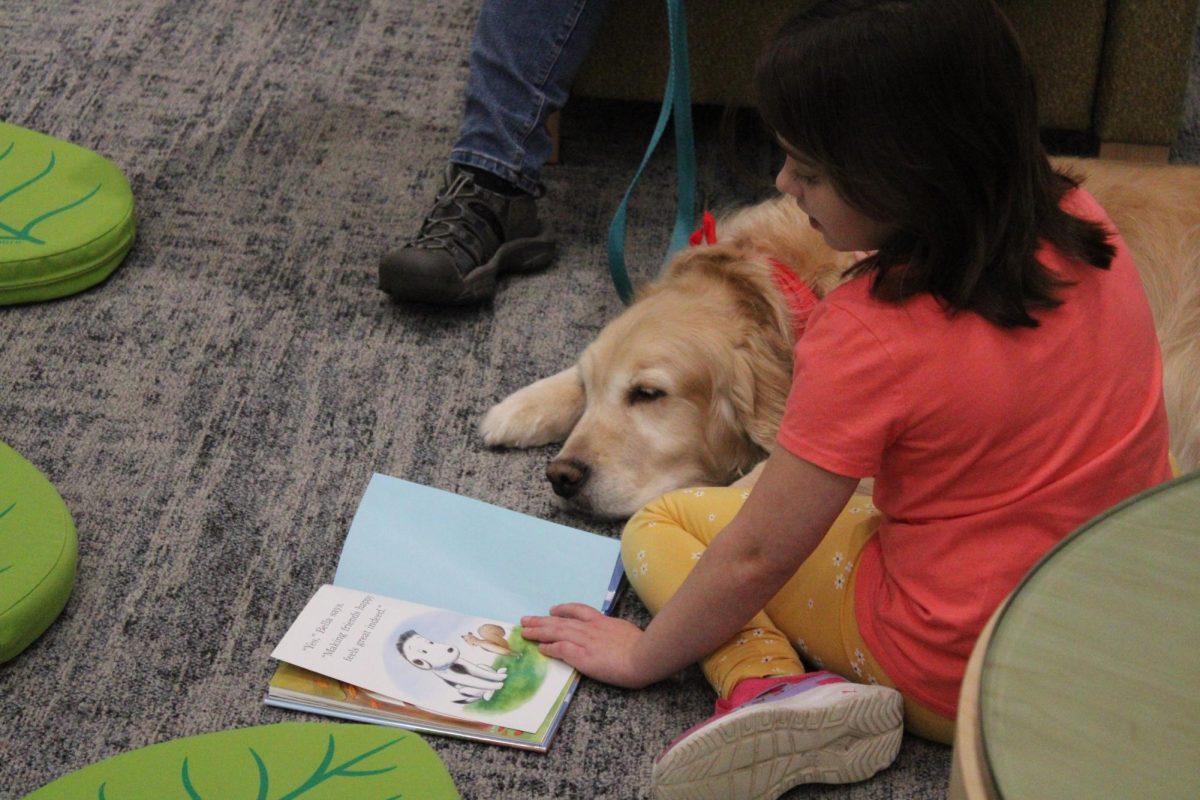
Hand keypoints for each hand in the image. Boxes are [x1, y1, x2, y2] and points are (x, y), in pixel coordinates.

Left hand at [520, 604, 653, 688]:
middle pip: (560, 621)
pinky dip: (549, 648)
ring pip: (556, 632)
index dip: (563, 610)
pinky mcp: (582, 656)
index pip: (579, 611)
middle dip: (541, 620)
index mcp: (603, 622)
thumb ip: (616, 632)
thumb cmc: (643, 647)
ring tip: (525, 631)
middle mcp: (590, 628)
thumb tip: (612, 635)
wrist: (644, 656)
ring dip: (539, 631)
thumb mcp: (627, 631)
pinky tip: (540, 648)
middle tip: (526, 620)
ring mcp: (585, 641)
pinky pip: (561, 649)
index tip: (552, 610)